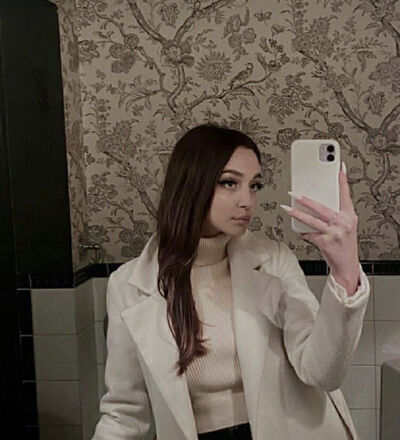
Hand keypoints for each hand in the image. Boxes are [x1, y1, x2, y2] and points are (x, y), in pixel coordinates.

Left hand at [281, 162, 359, 294]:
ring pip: (312, 220)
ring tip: (287, 208)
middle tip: (294, 193)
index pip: (345, 195)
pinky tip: (299, 230)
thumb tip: (316, 202)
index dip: (342, 181)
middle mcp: (344, 223)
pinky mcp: (326, 243)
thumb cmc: (344, 244)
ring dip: (297, 214)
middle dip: (306, 199)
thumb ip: (336, 214)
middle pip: (322, 207)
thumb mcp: (346, 226)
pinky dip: (303, 232)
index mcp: (349, 216)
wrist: (347, 265)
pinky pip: (309, 234)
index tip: (338, 168)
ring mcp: (335, 233)